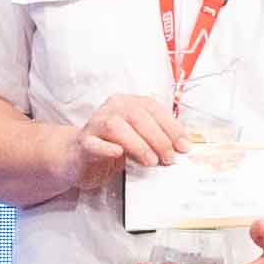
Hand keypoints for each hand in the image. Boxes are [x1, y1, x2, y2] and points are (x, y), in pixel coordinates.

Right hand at [72, 92, 191, 177]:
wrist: (79, 157)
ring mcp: (95, 124)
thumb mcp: (138, 138)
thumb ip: (156, 137)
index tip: (184, 145)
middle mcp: (111, 108)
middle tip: (169, 157)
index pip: (152, 108)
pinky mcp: (83, 143)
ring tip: (151, 160)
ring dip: (137, 144)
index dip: (171, 126)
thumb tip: (182, 146)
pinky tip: (118, 154)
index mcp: (128, 103)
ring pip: (116, 126)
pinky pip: (93, 143)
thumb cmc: (113, 147)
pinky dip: (106, 148)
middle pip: (137, 116)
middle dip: (158, 138)